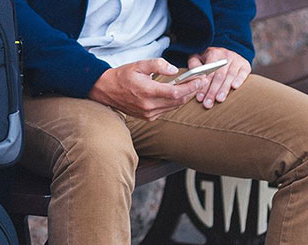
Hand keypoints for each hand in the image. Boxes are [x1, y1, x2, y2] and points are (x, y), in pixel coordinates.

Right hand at [88, 58, 207, 120]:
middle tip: (201, 81)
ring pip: (174, 107)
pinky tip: (178, 93)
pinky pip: (167, 110)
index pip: (176, 93)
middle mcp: (149, 106)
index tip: (201, 79)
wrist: (106, 91)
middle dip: (192, 91)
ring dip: (185, 97)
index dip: (191, 87)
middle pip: (178, 101)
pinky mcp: (148, 117)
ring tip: (193, 86)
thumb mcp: (139, 64)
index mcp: (147, 92)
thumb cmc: (123, 76)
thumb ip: (158, 65)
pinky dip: (175, 102)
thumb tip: (174, 70)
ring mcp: (148, 114)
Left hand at [188, 47, 250, 108]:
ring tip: (219, 100)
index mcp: (214, 53)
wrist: (226, 53)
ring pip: (230, 76)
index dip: (204, 86)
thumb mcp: (198, 58)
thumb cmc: (208, 59)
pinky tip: (234, 87)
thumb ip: (194, 65)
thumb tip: (195, 75)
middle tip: (208, 103)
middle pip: (219, 75)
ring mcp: (237, 60)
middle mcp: (226, 55)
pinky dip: (239, 80)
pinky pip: (243, 73)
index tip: (199, 97)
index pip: (208, 72)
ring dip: (224, 89)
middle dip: (213, 91)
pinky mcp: (245, 65)